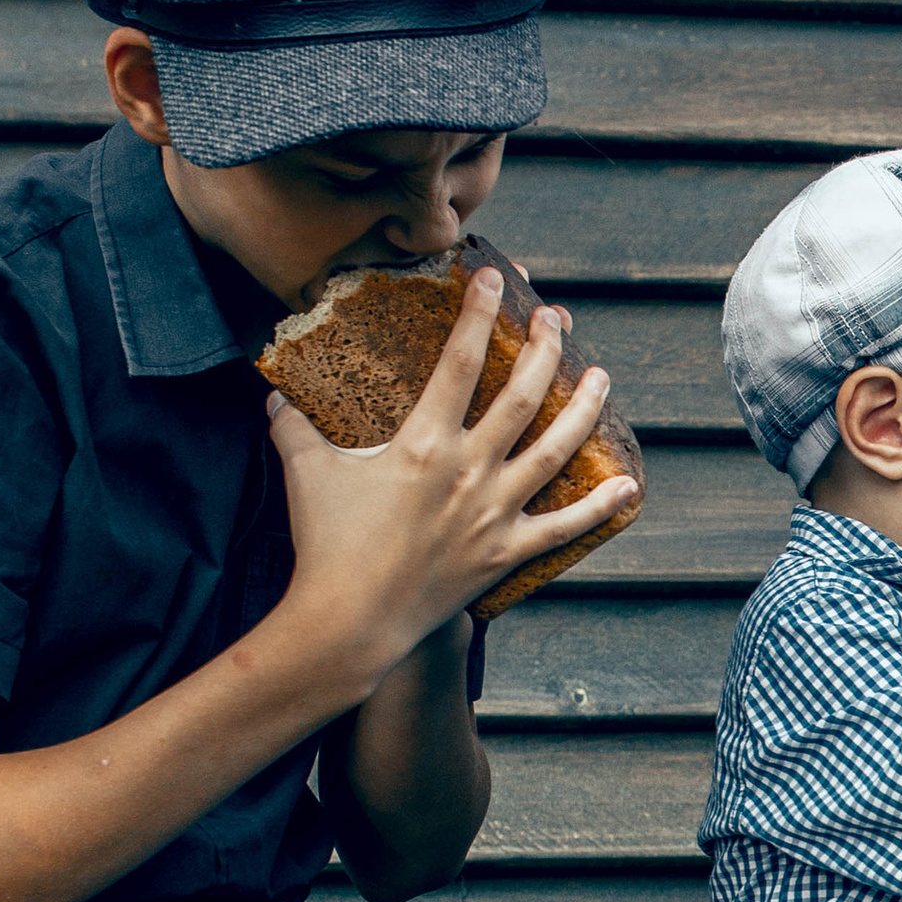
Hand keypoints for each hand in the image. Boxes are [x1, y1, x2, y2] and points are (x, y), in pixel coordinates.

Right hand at [266, 268, 640, 685]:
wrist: (349, 623)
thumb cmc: (326, 546)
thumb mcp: (305, 474)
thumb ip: (293, 428)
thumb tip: (273, 398)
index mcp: (424, 443)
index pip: (460, 361)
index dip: (479, 314)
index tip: (493, 278)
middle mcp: (468, 471)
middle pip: (520, 396)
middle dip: (544, 350)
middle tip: (556, 319)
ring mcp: (494, 514)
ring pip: (554, 450)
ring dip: (583, 410)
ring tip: (602, 377)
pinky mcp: (506, 554)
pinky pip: (564, 528)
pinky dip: (599, 507)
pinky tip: (629, 486)